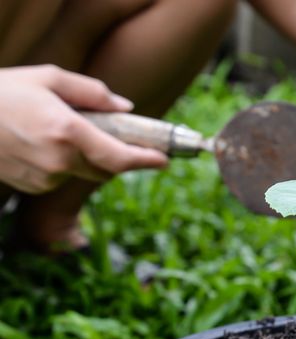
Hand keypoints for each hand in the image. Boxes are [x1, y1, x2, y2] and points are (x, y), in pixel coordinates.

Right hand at [0, 65, 166, 193]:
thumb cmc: (4, 92)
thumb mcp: (49, 79)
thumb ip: (92, 93)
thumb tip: (125, 108)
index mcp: (68, 133)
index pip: (119, 158)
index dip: (145, 161)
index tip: (164, 160)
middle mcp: (60, 161)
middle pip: (107, 169)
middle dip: (119, 156)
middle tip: (127, 140)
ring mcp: (45, 178)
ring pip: (84, 172)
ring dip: (87, 156)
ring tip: (63, 130)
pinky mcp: (33, 186)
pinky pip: (63, 176)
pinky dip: (65, 162)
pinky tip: (44, 143)